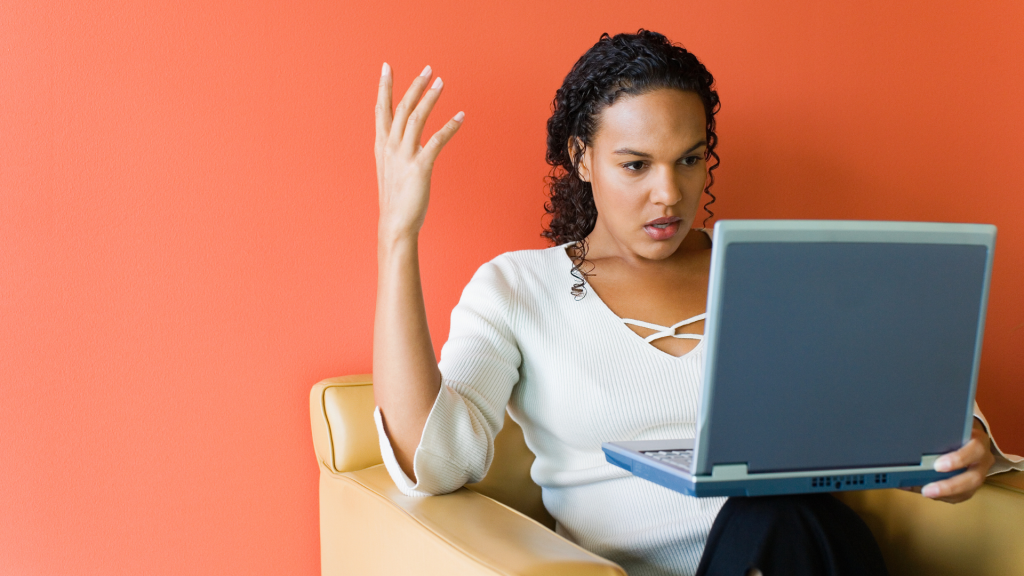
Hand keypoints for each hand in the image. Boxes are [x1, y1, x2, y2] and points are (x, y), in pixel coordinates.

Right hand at [375, 63, 464, 242]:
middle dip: (414, 86)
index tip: (387, 67)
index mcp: (381, 146)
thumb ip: (395, 152)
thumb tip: (405, 142)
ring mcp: (403, 156)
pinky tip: (461, 116)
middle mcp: (390, 147)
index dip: (384, 87)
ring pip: (416, 118)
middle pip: (401, 107)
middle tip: (428, 68)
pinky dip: (450, 126)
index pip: (381, 110)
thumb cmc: (396, 200)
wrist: (395, 224)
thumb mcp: (390, 171)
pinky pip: (437, 140)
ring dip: (430, 97)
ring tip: (441, 82)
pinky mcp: (420, 167)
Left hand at [910, 419, 994, 502]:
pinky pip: (960, 496)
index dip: (958, 459)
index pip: (975, 449)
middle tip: (927, 489)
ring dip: (943, 495)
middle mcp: (983, 460)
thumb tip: (909, 449)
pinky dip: (942, 496)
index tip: (937, 465)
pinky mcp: (973, 485)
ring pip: (967, 491)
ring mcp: (980, 474)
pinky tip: (926, 492)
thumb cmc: (956, 431)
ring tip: (923, 492)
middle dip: (949, 486)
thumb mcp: (950, 427)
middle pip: (973, 478)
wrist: (970, 435)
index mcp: (979, 441)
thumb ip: (938, 434)